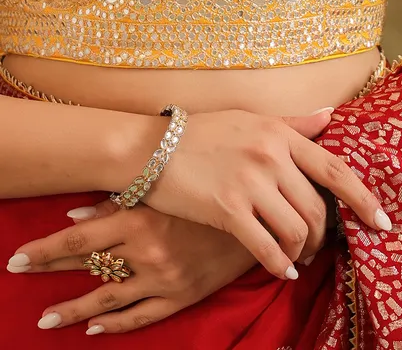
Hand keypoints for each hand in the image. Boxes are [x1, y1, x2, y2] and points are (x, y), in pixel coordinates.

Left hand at [8, 200, 256, 335]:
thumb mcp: (169, 190)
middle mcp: (147, 252)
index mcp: (142, 220)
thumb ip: (122, 201)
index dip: (46, 249)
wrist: (260, 218)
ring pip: (107, 299)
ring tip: (46, 319)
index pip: (81, 238)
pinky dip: (114, 324)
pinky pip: (141, 317)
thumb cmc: (213, 193)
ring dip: (73, 310)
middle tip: (19, 275)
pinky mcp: (181, 297)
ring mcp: (163, 279)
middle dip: (50, 271)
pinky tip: (94, 328)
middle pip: (88, 267)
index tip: (16, 257)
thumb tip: (76, 213)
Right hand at [135, 109, 389, 278]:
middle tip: (318, 245)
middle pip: (318, 208)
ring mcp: (250, 184)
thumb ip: (294, 123)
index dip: (364, 198)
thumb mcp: (251, 119)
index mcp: (281, 134)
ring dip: (303, 251)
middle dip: (325, 234)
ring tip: (297, 256)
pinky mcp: (228, 210)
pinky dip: (280, 264)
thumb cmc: (203, 132)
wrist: (151, 148)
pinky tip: (283, 270)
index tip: (382, 221)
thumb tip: (331, 114)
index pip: (336, 169)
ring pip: (298, 230)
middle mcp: (272, 157)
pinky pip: (267, 247)